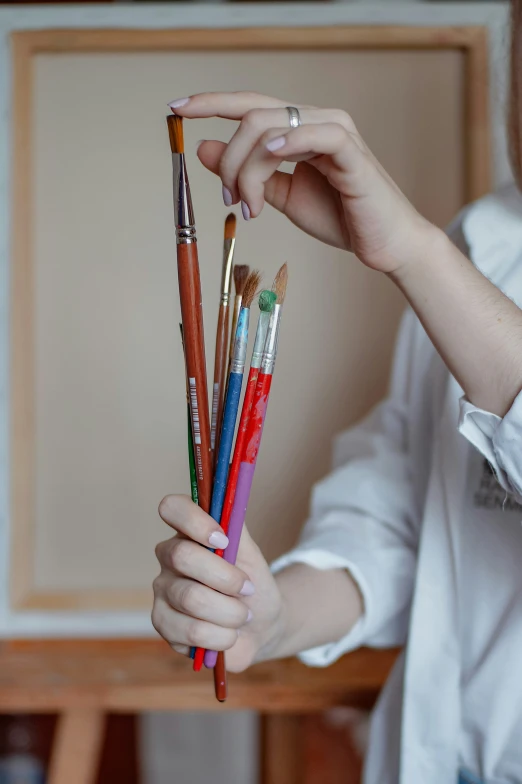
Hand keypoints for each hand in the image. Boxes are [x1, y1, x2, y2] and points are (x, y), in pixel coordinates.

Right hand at [152, 495, 283, 671]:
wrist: (260, 626)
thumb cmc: (253, 584)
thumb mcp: (250, 552)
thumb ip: (235, 524)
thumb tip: (227, 495)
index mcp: (188, 530)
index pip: (172, 508)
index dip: (195, 521)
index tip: (223, 540)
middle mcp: (169, 556)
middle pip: (183, 556)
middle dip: (226, 577)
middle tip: (247, 589)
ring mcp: (162, 590)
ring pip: (191, 598)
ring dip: (230, 612)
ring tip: (243, 616)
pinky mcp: (162, 624)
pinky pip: (191, 631)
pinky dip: (222, 636)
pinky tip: (228, 634)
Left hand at [169, 91, 438, 274]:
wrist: (382, 244)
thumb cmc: (340, 217)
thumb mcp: (280, 195)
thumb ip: (247, 173)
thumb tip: (205, 148)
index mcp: (298, 128)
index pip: (249, 105)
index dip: (211, 102)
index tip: (175, 109)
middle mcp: (315, 120)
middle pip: (252, 117)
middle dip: (230, 160)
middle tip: (229, 199)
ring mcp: (335, 131)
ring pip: (271, 127)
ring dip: (248, 169)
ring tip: (252, 205)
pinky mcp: (352, 153)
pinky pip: (316, 133)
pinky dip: (288, 141)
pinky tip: (271, 152)